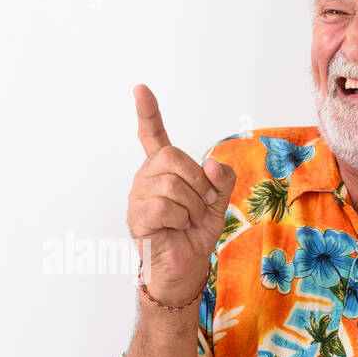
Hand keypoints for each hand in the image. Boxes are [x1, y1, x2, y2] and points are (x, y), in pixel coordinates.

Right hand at [128, 84, 235, 304]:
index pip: (152, 135)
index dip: (147, 112)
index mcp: (164, 169)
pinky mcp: (136, 215)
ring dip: (192, 206)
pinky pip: (165, 206)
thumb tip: (210, 165)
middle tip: (201, 204)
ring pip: (172, 184)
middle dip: (196, 181)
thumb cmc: (196, 233)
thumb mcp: (218, 200)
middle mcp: (146, 177)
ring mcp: (138, 195)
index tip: (140, 89)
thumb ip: (221, 178)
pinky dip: (180, 219)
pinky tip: (175, 228)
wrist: (185, 267)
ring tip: (188, 221)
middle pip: (172, 156)